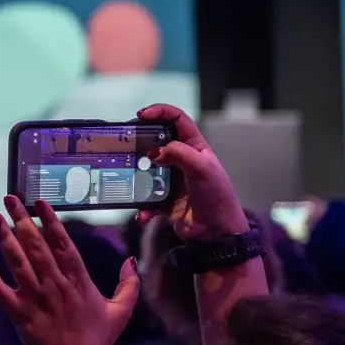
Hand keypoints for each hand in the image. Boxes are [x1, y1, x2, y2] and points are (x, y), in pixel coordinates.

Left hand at [0, 196, 139, 344]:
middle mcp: (54, 284)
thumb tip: (131, 261)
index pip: (63, 243)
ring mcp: (34, 298)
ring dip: (4, 237)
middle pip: (35, 245)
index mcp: (78, 281)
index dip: (50, 220)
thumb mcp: (120, 312)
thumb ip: (128, 285)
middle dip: (21, 219)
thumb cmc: (96, 339)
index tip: (39, 201)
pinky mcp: (18, 312)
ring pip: (16, 261)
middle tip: (9, 198)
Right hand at [136, 104, 249, 242]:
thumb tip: (156, 153)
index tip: (141, 114)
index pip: (177, 120)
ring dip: (137, 178)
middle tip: (127, 146)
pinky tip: (143, 214)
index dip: (160, 112)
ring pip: (146, 171)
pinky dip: (142, 207)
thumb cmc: (217, 196)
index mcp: (194, 147)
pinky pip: (146, 199)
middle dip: (140, 144)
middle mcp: (181, 160)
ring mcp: (170, 179)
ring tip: (130, 181)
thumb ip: (180, 154)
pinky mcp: (163, 199)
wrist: (217, 232)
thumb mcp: (202, 169)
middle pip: (156, 143)